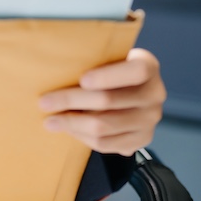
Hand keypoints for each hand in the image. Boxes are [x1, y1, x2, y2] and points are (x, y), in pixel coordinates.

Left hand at [39, 49, 165, 155]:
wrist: (133, 92)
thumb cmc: (113, 69)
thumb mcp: (111, 57)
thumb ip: (94, 59)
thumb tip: (55, 67)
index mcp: (149, 67)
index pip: (135, 72)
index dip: (108, 76)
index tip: (82, 79)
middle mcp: (155, 94)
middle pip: (109, 101)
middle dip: (72, 101)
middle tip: (45, 101)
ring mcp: (149, 120)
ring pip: (104, 126)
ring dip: (72, 124)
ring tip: (50, 120)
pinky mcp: (141, 140)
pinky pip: (106, 144)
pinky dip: (82, 137)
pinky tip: (68, 129)